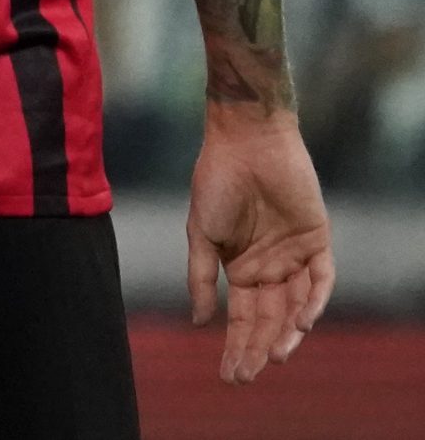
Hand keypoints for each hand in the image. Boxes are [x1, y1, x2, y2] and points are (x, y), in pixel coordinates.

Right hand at [186, 106, 333, 384]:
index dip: (235, 345)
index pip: (241, 317)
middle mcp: (269, 267)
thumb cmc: (215, 183)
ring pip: (296, 306)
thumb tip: (199, 322)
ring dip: (287, 334)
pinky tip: (300, 323)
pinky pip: (321, 280)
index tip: (228, 375)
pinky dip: (313, 302)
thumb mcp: (200, 235)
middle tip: (246, 377)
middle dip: (257, 349)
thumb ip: (201, 278)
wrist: (244, 142)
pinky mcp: (318, 240)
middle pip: (268, 319)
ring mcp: (295, 255)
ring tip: (275, 358)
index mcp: (240, 268)